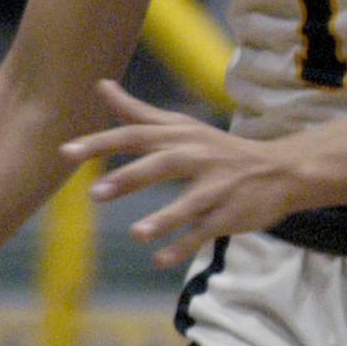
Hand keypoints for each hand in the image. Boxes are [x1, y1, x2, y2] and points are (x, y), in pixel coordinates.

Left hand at [60, 81, 302, 267]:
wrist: (280, 169)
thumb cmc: (218, 148)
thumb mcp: (181, 126)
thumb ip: (138, 111)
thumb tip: (102, 85)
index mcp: (180, 136)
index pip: (135, 134)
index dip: (101, 142)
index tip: (67, 152)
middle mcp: (197, 157)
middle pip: (162, 164)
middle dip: (130, 177)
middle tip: (95, 194)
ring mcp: (216, 187)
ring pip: (189, 203)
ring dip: (164, 218)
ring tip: (137, 233)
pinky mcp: (230, 214)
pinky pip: (206, 232)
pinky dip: (184, 247)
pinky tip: (159, 260)